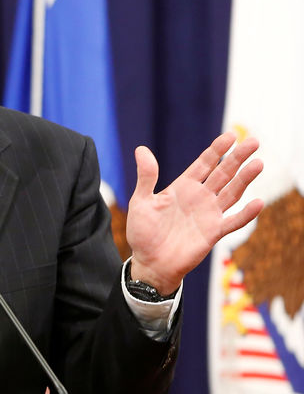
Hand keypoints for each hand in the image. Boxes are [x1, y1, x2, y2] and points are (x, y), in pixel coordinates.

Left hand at [126, 132, 262, 294]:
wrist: (149, 262)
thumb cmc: (143, 232)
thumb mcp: (140, 201)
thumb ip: (146, 176)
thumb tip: (141, 149)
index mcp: (183, 187)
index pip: (204, 163)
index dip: (217, 149)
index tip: (231, 135)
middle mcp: (199, 198)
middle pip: (223, 173)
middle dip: (238, 158)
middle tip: (254, 141)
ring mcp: (208, 214)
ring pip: (232, 193)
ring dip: (245, 179)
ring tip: (258, 164)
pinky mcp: (213, 233)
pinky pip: (233, 222)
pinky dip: (246, 213)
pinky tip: (258, 202)